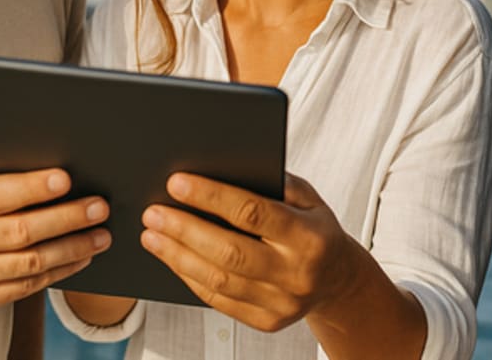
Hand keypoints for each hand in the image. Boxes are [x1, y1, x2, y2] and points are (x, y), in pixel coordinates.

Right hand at [0, 157, 110, 311]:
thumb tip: (43, 156)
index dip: (34, 188)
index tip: (66, 180)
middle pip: (21, 232)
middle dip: (67, 218)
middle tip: (98, 207)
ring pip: (30, 263)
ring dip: (72, 248)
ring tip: (101, 235)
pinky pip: (28, 287)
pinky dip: (60, 271)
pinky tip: (81, 256)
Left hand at [139, 172, 360, 331]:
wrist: (339, 279)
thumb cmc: (314, 227)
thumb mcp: (307, 197)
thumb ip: (272, 182)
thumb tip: (219, 169)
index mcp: (308, 235)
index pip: (252, 213)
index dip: (211, 196)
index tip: (176, 183)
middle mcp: (296, 272)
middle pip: (229, 251)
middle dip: (185, 229)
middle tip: (154, 213)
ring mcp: (282, 302)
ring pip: (219, 280)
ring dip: (178, 256)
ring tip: (153, 235)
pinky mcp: (267, 321)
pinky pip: (219, 301)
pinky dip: (190, 278)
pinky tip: (173, 258)